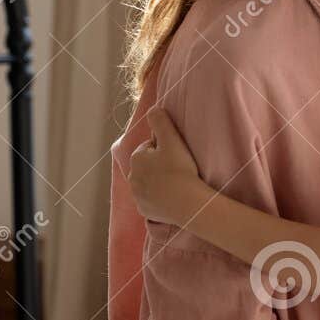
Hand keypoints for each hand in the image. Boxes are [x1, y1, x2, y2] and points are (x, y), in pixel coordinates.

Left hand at [128, 106, 211, 224]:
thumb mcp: (172, 140)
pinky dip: (160, 199)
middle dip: (160, 166)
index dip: (166, 150)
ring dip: (160, 182)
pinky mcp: (144, 210)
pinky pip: (151, 201)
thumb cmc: (181, 170)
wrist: (188, 203)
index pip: (151, 148)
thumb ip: (160, 121)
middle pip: (148, 166)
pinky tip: (172, 198)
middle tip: (179, 170)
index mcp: (136, 158)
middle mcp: (131, 177)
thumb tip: (153, 109)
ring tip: (177, 184)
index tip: (177, 157)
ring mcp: (137, 196)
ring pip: (149, 183)